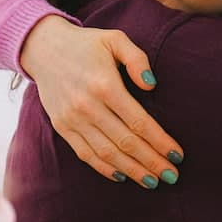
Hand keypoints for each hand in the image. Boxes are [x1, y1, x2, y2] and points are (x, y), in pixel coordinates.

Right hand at [21, 15, 182, 187]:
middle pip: (126, 143)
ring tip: (153, 182)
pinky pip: (85, 154)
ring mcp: (72, 119)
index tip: (178, 155)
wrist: (43, 47)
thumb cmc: (87, 44)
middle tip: (172, 176)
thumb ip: (137, 59)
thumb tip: (152, 86)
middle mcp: (88, 106)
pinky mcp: (62, 127)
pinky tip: (123, 176)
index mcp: (105, 85)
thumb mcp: (115, 40)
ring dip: (132, 170)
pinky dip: (104, 168)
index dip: (160, 141)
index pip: (139, 122)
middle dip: (152, 162)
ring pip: (106, 154)